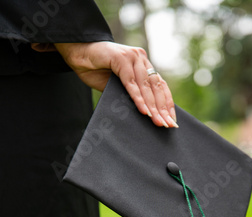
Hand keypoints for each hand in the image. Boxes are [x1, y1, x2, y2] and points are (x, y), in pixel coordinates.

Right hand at [54, 41, 177, 127]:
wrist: (78, 53)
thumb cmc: (97, 70)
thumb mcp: (118, 86)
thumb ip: (132, 94)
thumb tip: (146, 114)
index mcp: (144, 65)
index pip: (160, 86)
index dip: (167, 104)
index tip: (172, 121)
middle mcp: (141, 59)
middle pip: (156, 87)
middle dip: (162, 109)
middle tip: (167, 125)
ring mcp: (132, 57)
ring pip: (146, 86)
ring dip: (152, 106)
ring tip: (157, 121)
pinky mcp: (121, 58)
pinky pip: (131, 82)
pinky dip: (138, 97)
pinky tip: (143, 110)